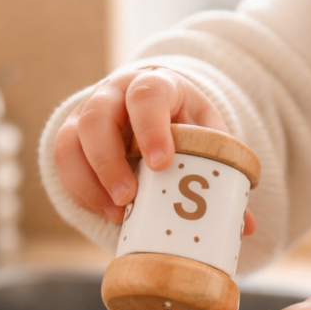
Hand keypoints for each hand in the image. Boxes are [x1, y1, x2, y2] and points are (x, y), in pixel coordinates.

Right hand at [53, 67, 255, 233]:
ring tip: (117, 214)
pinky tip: (106, 212)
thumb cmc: (184, 125)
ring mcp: (86, 115)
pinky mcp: (71, 140)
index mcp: (155, 84)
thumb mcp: (208, 137)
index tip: (161, 164)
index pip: (146, 95)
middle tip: (130, 198)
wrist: (154, 109)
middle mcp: (113, 94)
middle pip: (97, 117)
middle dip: (109, 161)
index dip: (151, 128)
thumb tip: (246, 225)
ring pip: (70, 142)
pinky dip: (82, 192)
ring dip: (90, 182)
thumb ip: (223, 171)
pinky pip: (64, 164)